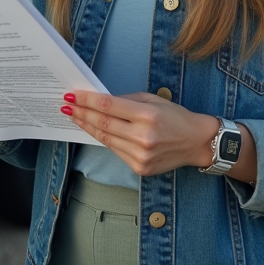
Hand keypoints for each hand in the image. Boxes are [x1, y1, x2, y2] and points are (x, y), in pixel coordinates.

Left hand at [61, 90, 232, 176]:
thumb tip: (100, 101)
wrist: (197, 143)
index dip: (87, 101)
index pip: (109, 106)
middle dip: (82, 113)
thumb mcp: (153, 100)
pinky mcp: (140, 168)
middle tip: (66, 106)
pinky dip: (103, 140)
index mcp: (147, 116)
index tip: (72, 96)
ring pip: (106, 139)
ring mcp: (141, 155)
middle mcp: (143, 137)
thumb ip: (127, 100)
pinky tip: (93, 131)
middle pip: (103, 124)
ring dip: (87, 127)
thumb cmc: (175, 117)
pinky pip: (116, 151)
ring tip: (75, 117)